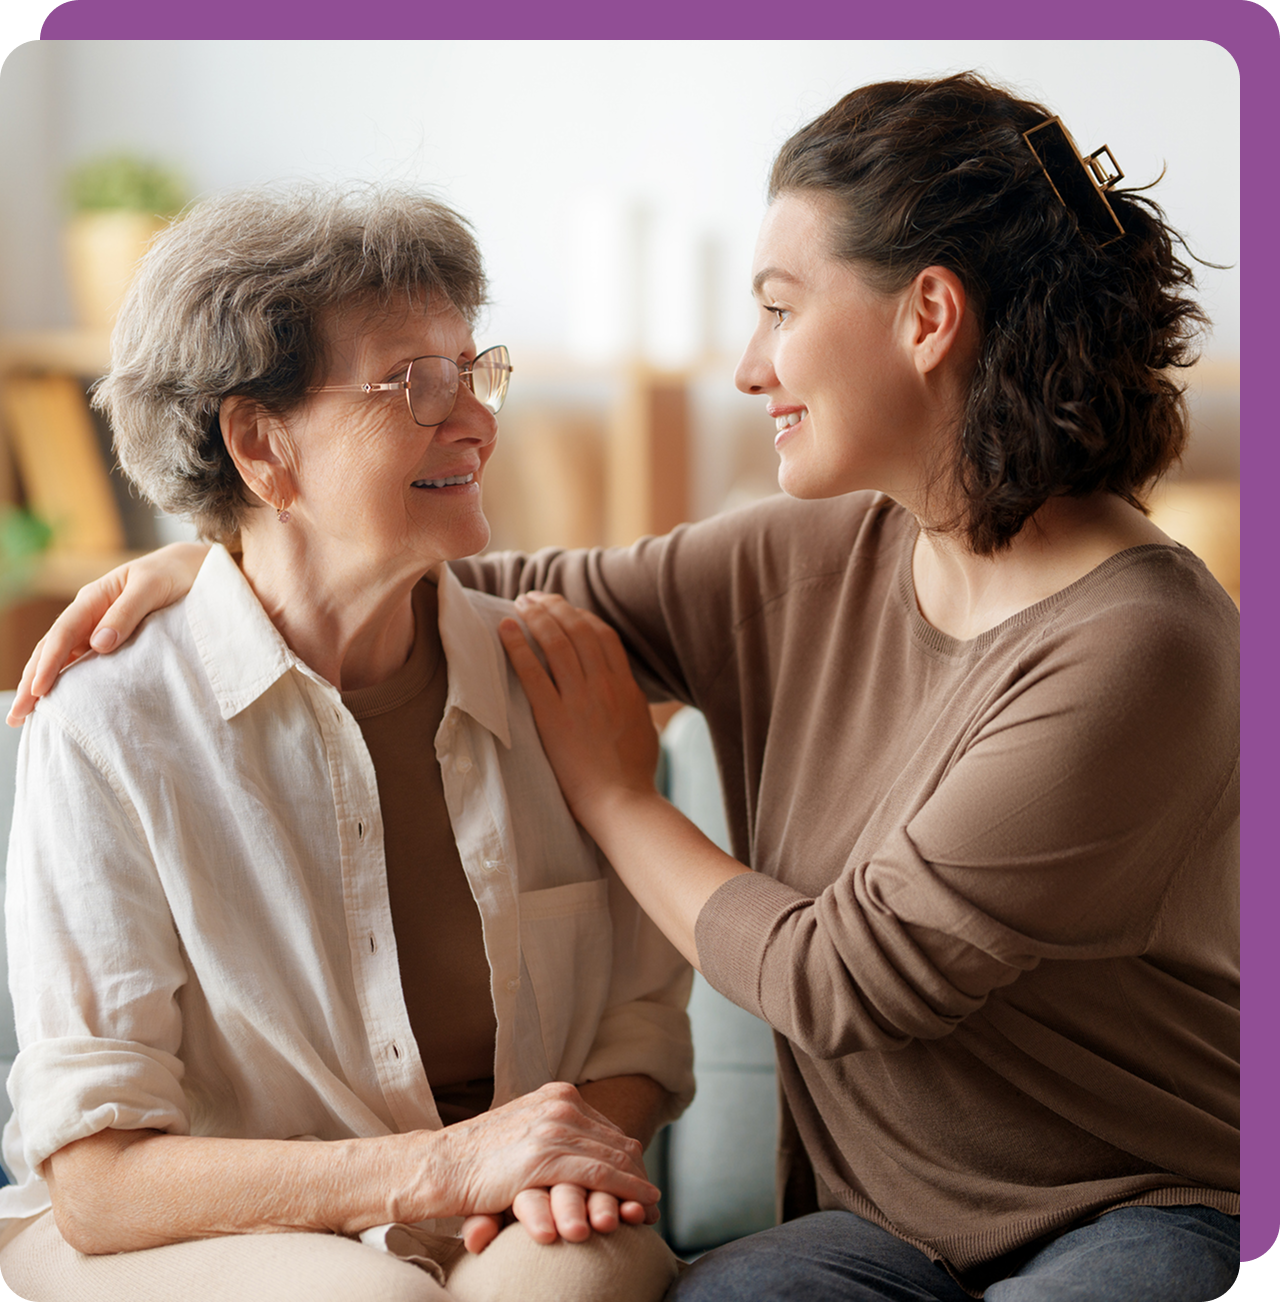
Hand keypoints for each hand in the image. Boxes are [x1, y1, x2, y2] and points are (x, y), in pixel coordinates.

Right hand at [7, 543, 208, 725]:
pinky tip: (59, 698)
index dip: (49, 663)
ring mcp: (96, 626)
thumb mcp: (151, 588)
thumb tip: (98, 645)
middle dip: (31, 680)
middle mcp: (88, 613)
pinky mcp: (109, 637)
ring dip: (42, 682)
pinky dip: (66, 678)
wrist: (190, 567)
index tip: (39, 690)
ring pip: (61, 656)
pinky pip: (81, 659)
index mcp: (93, 598)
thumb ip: (126, 613)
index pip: (63, 634)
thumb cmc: (172, 573)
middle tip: (17, 714)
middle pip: (51, 648)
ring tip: (26, 713)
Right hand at [433, 1082, 657, 1242]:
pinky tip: (636, 1206)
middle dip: (637, 1174)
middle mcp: (562, 1105)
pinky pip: (598, 1174)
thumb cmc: (483, 1160)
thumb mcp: (528, 1135)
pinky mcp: (545, 1156)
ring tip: (650, 1207)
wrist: (442, 1165)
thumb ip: (557, 1137)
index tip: (642, 1182)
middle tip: (652, 1200)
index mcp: (559, 1095)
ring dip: (636, 1187)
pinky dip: (624, 1191)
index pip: (608, 1129)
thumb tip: (588, 1153)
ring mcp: (554, 1128)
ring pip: (613, 1158)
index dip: (629, 1159)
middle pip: (617, 1142)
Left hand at [498, 593, 659, 825]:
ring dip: (535, 617)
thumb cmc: (633, 773)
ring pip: (555, 642)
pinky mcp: (553, 717)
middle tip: (534, 597)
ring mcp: (578, 700)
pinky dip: (517, 646)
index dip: (581, 616)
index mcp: (625, 686)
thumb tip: (624, 688)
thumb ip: (630, 701)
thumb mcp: (642, 727)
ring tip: (520, 604)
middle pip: (577, 630)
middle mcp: (603, 685)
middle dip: (554, 607)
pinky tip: (504, 630)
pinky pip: (532, 672)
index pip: (603, 636)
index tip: (565, 610)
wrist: (620, 801)